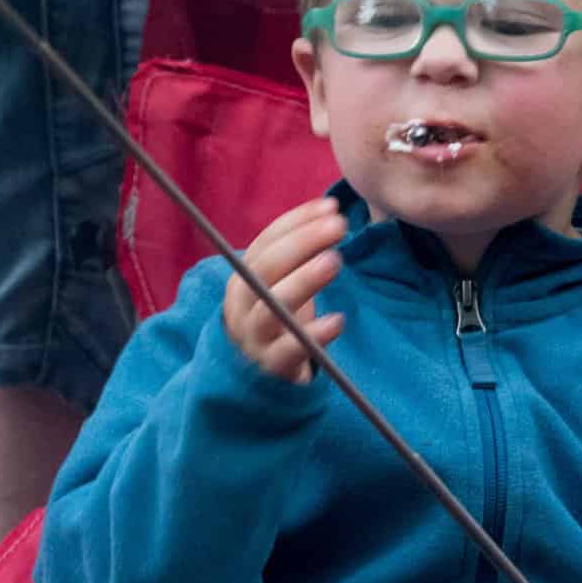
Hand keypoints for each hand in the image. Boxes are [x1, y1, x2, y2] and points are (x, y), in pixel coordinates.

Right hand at [223, 196, 347, 381]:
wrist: (256, 375)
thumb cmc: (276, 318)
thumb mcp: (277, 284)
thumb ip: (296, 254)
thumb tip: (330, 212)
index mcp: (243, 278)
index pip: (265, 242)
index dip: (297, 221)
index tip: (332, 207)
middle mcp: (242, 304)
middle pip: (265, 268)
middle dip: (302, 242)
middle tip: (339, 226)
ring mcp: (255, 336)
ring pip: (272, 306)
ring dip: (303, 280)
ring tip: (335, 261)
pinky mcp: (273, 366)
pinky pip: (290, 350)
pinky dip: (314, 334)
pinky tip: (337, 320)